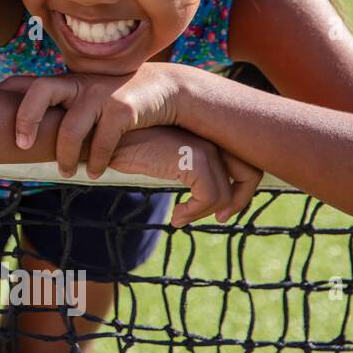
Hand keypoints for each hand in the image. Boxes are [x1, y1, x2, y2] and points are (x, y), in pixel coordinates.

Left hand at [0, 63, 187, 178]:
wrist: (166, 88)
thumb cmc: (116, 100)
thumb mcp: (86, 99)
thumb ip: (61, 109)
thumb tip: (26, 136)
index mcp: (64, 83)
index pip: (26, 83)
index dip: (4, 95)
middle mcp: (78, 84)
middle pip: (40, 91)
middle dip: (26, 118)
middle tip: (22, 146)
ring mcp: (99, 94)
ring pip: (71, 128)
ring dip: (65, 156)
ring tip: (65, 172)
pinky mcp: (122, 108)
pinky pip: (102, 141)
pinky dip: (96, 161)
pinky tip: (95, 172)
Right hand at [107, 126, 261, 226]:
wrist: (102, 139)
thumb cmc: (125, 148)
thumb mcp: (162, 158)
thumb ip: (185, 167)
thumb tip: (205, 194)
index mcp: (204, 134)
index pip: (242, 161)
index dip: (239, 189)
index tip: (221, 210)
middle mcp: (209, 137)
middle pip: (249, 172)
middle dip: (239, 200)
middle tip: (220, 218)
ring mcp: (202, 147)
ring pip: (225, 193)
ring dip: (203, 213)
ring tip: (180, 217)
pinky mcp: (192, 159)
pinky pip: (208, 197)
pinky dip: (194, 212)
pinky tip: (176, 216)